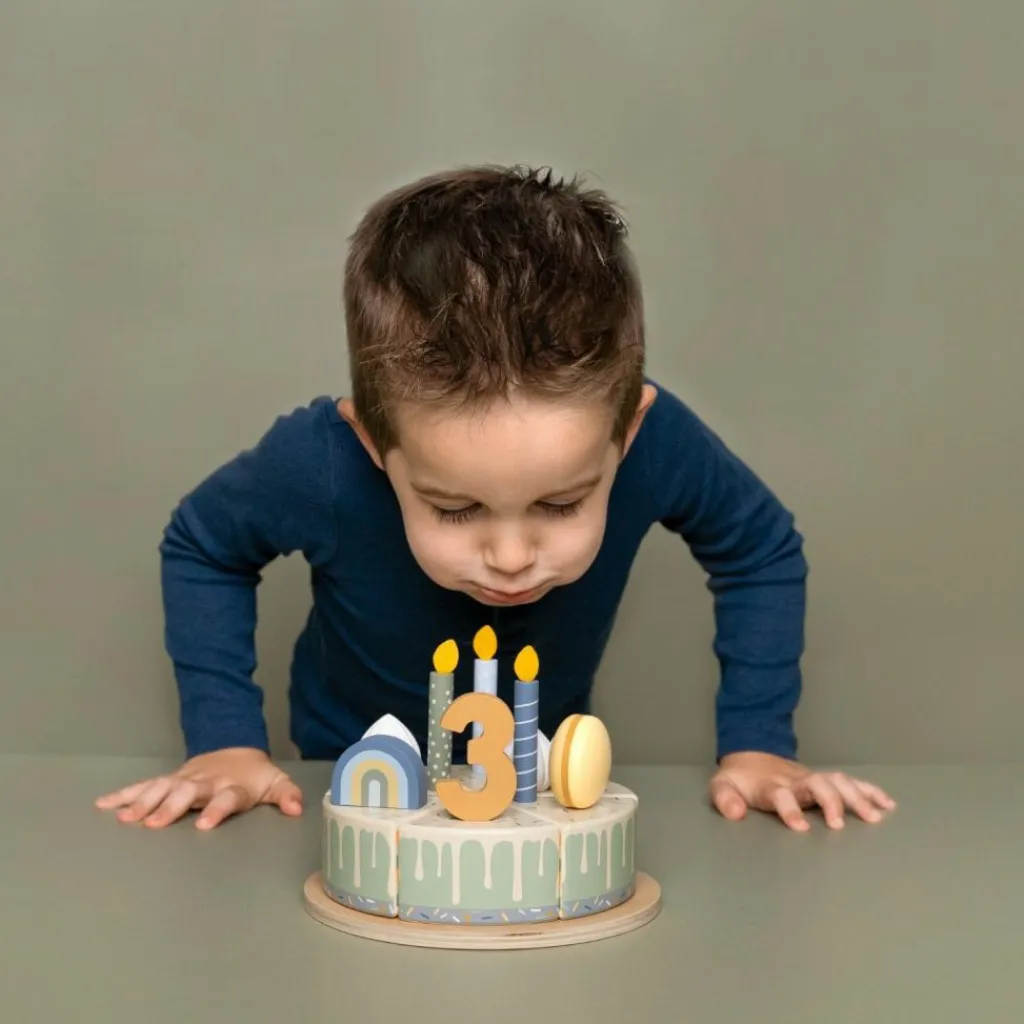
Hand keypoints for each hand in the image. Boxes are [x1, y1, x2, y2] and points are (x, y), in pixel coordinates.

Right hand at [94, 747, 302, 829]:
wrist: (234, 747)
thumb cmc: (254, 775)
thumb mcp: (275, 782)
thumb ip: (287, 794)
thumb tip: (296, 808)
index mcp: (232, 786)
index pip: (226, 798)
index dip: (216, 810)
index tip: (204, 824)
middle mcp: (205, 782)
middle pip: (187, 792)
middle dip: (171, 807)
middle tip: (154, 824)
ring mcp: (185, 779)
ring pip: (162, 788)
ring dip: (143, 802)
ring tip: (124, 818)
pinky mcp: (169, 779)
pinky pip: (145, 786)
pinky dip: (125, 794)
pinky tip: (104, 805)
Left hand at [709, 751, 895, 831]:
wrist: (752, 755)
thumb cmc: (740, 779)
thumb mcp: (722, 786)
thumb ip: (725, 799)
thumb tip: (735, 813)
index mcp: (770, 785)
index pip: (780, 794)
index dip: (789, 808)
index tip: (800, 827)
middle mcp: (795, 780)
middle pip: (816, 784)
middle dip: (830, 802)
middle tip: (839, 825)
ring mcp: (812, 778)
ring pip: (838, 781)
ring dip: (856, 797)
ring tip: (874, 817)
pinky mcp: (825, 780)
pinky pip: (850, 782)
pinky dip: (869, 790)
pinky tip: (887, 804)